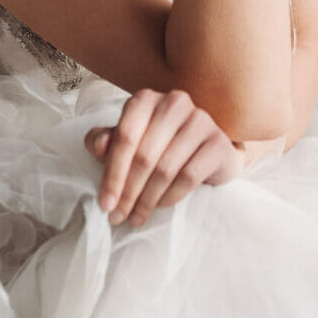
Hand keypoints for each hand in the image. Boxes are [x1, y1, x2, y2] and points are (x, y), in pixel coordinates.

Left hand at [83, 89, 246, 227]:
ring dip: (147, 200)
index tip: (105, 203)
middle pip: (144, 155)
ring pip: (166, 168)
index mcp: (146, 99)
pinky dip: (171, 197)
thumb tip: (98, 146)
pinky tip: (160, 207)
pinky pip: (189, 176)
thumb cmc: (160, 145)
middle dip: (128, 192)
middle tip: (118, 217)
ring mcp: (200, 120)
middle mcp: (174, 102)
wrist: (207, 151)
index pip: (125, 136)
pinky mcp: (218, 142)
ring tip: (136, 217)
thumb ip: (105, 141)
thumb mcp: (128, 141)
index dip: (112, 173)